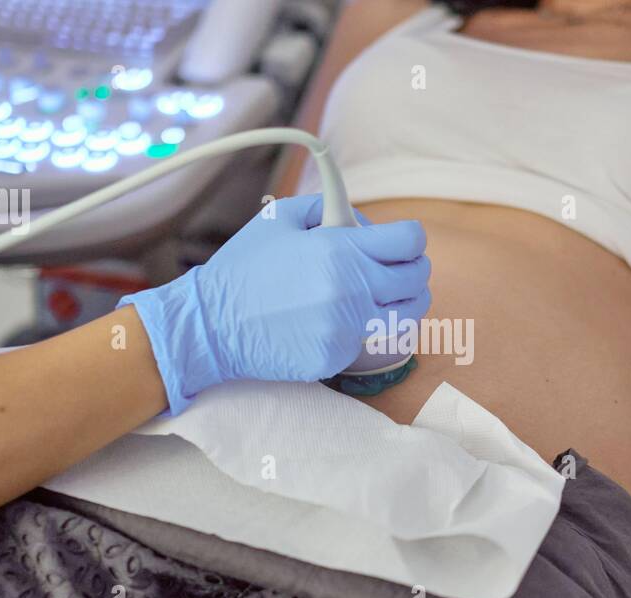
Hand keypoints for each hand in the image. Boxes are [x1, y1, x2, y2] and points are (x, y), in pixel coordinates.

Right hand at [120, 194, 430, 414]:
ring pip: (407, 314)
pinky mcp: (338, 356)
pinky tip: (341, 321)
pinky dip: (365, 330)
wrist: (212, 324)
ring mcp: (347, 328)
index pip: (411, 241)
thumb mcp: (281, 219)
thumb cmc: (244, 268)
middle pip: (418, 278)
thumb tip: (362, 217)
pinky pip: (373, 341)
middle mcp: (352, 290)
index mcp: (341, 250)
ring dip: (402, 302)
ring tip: (379, 295)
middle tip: (391, 269)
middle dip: (411, 268)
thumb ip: (328, 207)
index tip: (400, 243)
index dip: (410, 238)